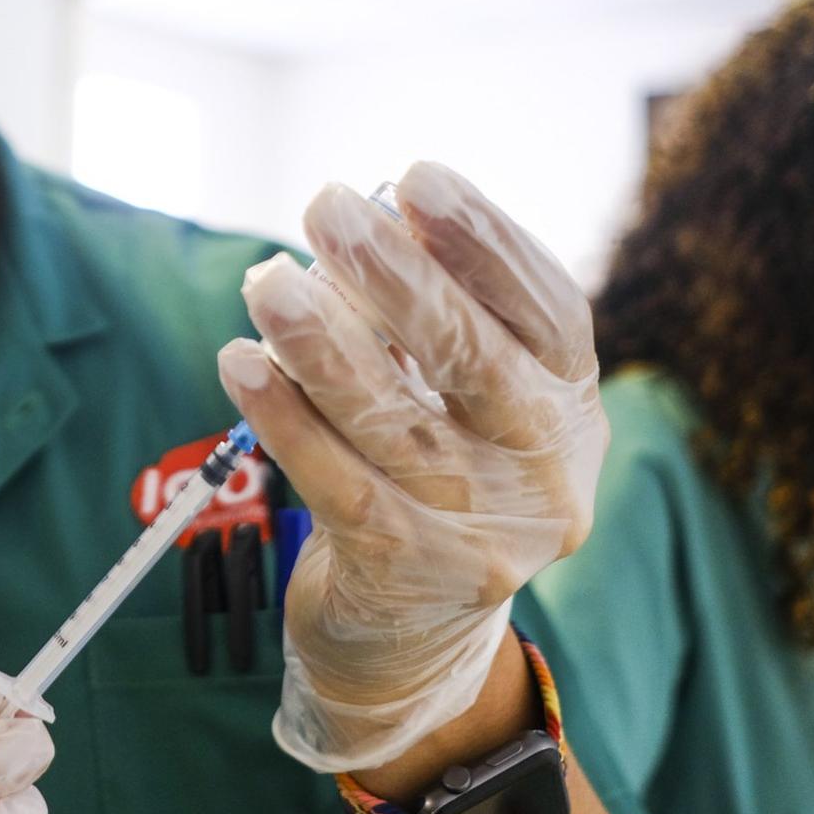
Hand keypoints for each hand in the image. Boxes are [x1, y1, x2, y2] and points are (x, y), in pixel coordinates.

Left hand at [217, 162, 606, 772]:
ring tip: (268, 282)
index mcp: (572, 405)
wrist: (414, 637)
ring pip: (399, 426)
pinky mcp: (411, 575)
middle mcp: (548, 473)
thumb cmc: (430, 474)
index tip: (417, 176)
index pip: (549, 311)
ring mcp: (485, 534)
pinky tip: (241, 365)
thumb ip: (426, 315)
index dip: (485, 242)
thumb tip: (362, 216)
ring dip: (324, 345)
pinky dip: (286, 421)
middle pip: (477, 360)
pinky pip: (338, 486)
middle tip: (327, 207)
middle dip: (397, 277)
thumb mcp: (459, 397)